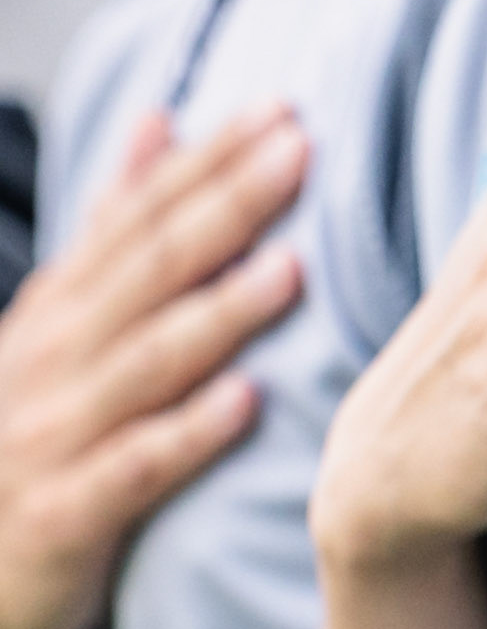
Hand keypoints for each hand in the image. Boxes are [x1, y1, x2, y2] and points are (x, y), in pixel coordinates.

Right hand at [0, 102, 305, 628]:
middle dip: (229, 206)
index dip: (210, 159)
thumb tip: (161, 117)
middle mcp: (57, 354)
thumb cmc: (43, 424)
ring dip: (220, 313)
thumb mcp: (66, 315)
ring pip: (148, 361)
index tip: (281, 110)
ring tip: (291, 269)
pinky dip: (188, 434)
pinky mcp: (62, 517)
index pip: (144, 212)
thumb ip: (115, 223)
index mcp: (65, 301)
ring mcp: (55, 433)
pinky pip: (132, 470)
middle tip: (300, 152)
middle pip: (153, 268)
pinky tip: (247, 402)